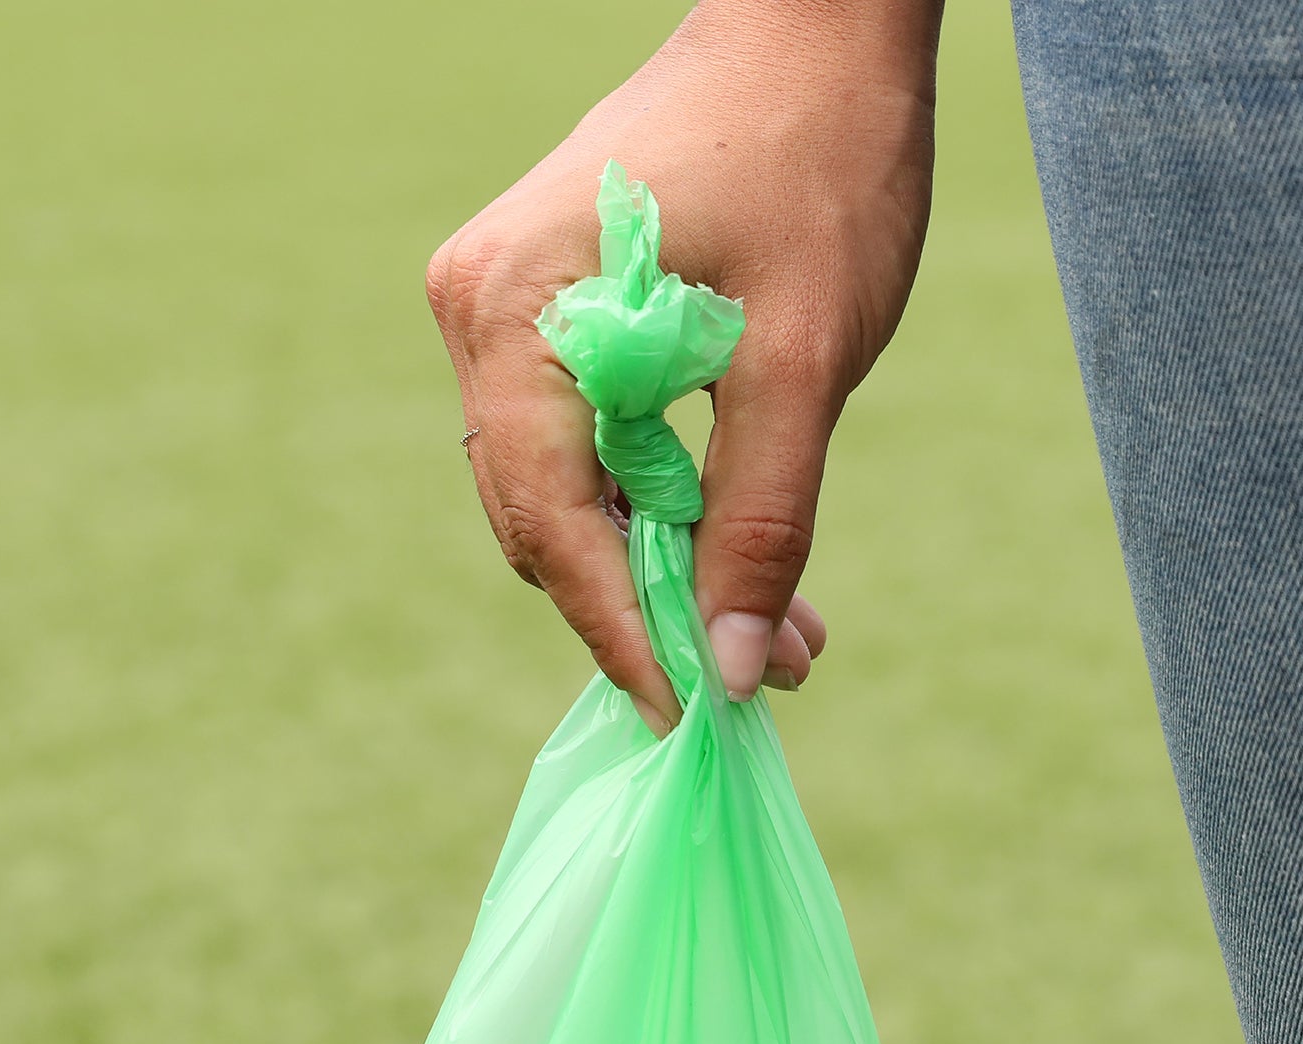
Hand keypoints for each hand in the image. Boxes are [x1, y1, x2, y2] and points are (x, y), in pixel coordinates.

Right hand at [426, 0, 942, 734]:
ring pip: (574, 496)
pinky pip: (594, 449)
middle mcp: (483, 314)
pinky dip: (669, 512)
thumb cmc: (817, 162)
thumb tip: (736, 671)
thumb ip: (765, 520)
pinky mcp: (554, 316)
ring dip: (670, 572)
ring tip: (782, 637)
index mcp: (517, 312)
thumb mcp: (805, 360)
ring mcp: (509, 313)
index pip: (551, 523)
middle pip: (548, 522)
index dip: (621, 632)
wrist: (819, 26)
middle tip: (761, 679)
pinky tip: (747, 563)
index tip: (691, 715)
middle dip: (652, 612)